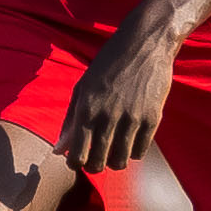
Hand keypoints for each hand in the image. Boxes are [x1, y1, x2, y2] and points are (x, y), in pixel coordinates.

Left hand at [56, 22, 180, 173]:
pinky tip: (130, 142)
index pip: (77, 156)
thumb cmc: (108, 64)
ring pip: (121, 162)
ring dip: (115, 161)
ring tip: (113, 151)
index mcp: (87, 109)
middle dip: (95, 166)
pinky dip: (134, 153)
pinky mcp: (152, 118)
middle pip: (98, 163)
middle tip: (96, 158)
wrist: (145, 44)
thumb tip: (58, 150)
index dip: (76, 164)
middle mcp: (108, 117)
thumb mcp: (82, 87)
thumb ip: (69, 121)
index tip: (78, 161)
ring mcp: (132, 119)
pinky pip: (141, 152)